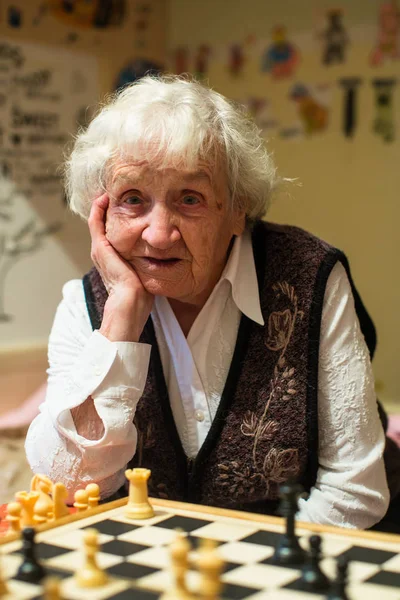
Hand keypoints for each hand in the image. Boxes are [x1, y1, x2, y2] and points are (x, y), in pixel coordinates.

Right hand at [88, 193, 153, 340]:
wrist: (130, 301)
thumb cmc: (141, 293)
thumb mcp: (144, 270)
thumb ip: (147, 260)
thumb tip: (163, 252)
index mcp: (111, 259)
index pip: (110, 233)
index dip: (114, 218)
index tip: (125, 204)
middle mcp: (102, 253)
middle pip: (101, 224)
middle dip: (107, 208)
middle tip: (115, 192)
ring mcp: (99, 249)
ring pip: (96, 220)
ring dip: (101, 204)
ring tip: (108, 191)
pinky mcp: (100, 247)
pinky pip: (95, 222)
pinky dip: (98, 208)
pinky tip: (104, 196)